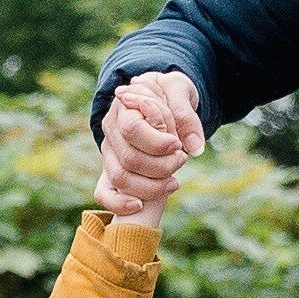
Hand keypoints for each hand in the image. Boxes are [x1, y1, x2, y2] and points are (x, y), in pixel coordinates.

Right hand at [95, 72, 203, 218]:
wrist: (162, 99)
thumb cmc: (170, 93)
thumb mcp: (180, 92)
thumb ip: (186, 116)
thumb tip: (194, 147)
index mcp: (123, 106)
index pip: (132, 129)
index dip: (156, 142)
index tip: (178, 145)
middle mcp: (111, 131)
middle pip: (128, 158)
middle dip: (161, 166)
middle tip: (182, 160)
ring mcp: (109, 153)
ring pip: (120, 178)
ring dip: (151, 186)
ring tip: (174, 182)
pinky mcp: (110, 171)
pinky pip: (104, 194)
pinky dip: (119, 204)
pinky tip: (140, 206)